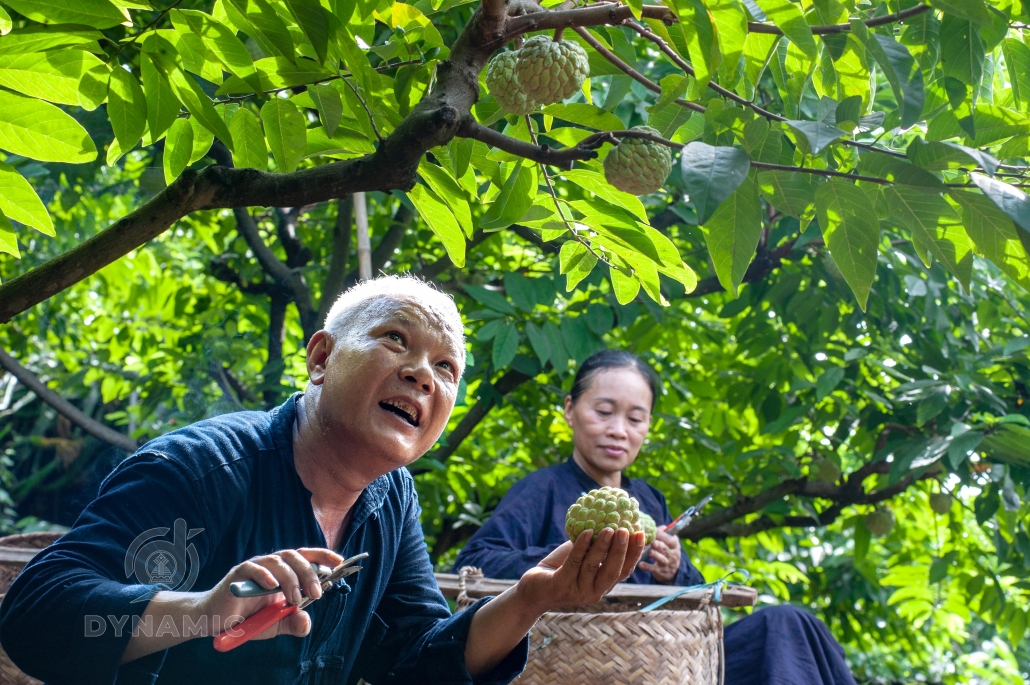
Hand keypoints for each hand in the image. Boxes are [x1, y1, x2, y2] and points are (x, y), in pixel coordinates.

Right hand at [198, 548, 342, 639]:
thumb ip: (292, 622)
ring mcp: (255, 568)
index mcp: (284, 573)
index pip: (306, 557)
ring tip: (294, 598)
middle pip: (295, 556)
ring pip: (277, 561)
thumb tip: (306, 621)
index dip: (322, 556)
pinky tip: (272, 586)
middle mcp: (272, 566)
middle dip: (309, 573)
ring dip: (290, 578)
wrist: (218, 622)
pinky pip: (252, 568)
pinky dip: (264, 575)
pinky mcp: (237, 575)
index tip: (339, 562)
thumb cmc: (249, 618)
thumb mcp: (275, 624)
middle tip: (316, 594)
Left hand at [514, 528, 644, 613]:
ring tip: (608, 528)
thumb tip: (612, 517)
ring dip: (602, 546)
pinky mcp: (561, 586)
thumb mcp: (583, 555)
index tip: (641, 533)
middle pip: (613, 571)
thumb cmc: (561, 568)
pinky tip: (585, 532)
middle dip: (621, 550)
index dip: (634, 553)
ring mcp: (578, 592)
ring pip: (593, 566)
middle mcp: (595, 592)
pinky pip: (573, 564)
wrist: (533, 588)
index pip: (625, 570)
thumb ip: (596, 544)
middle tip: (624, 530)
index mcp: (603, 584)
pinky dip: (581, 547)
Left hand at [638, 529, 680, 583]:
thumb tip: (654, 525)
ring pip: (661, 559)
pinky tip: (641, 565)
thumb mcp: (668, 542)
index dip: (662, 535)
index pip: (670, 539)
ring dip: (655, 555)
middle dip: (660, 546)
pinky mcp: (660, 572)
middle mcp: (672, 554)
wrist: (671, 571)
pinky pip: (654, 569)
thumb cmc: (666, 551)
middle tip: (654, 543)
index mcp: (674, 545)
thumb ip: (662, 533)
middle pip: (666, 549)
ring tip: (650, 552)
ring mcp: (667, 564)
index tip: (653, 531)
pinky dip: (647, 567)